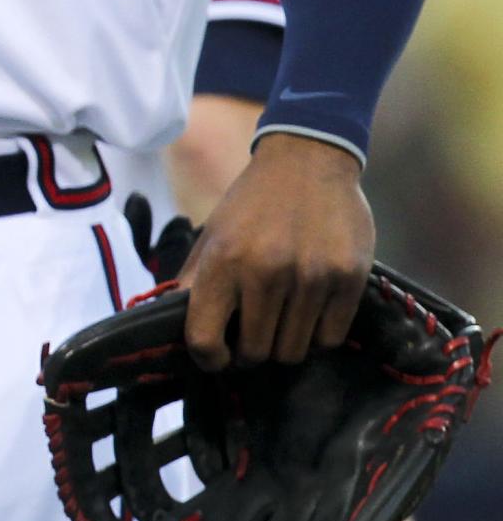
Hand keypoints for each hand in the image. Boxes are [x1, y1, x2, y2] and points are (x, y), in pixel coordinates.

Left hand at [181, 134, 374, 367]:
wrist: (308, 161)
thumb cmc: (252, 204)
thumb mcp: (212, 234)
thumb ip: (194, 281)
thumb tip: (172, 323)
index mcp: (222, 262)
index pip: (204, 339)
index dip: (209, 359)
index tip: (217, 358)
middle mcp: (265, 272)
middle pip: (256, 352)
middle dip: (251, 353)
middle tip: (253, 338)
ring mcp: (310, 277)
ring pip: (294, 351)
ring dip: (285, 345)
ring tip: (282, 323)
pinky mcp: (348, 278)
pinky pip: (330, 337)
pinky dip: (317, 335)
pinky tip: (309, 314)